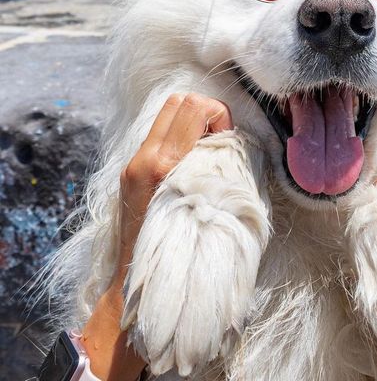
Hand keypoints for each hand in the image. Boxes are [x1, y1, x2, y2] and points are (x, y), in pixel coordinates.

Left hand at [80, 94, 232, 380]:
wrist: (133, 284)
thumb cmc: (178, 255)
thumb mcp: (207, 210)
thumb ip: (218, 172)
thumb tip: (236, 146)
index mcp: (163, 166)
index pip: (193, 108)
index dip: (218, 115)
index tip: (225, 141)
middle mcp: (144, 159)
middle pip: (178, 101)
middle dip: (204, 112)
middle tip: (216, 140)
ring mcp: (134, 163)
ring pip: (167, 114)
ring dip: (191, 123)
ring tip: (204, 150)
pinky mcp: (130, 171)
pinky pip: (159, 135)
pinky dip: (179, 138)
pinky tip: (189, 163)